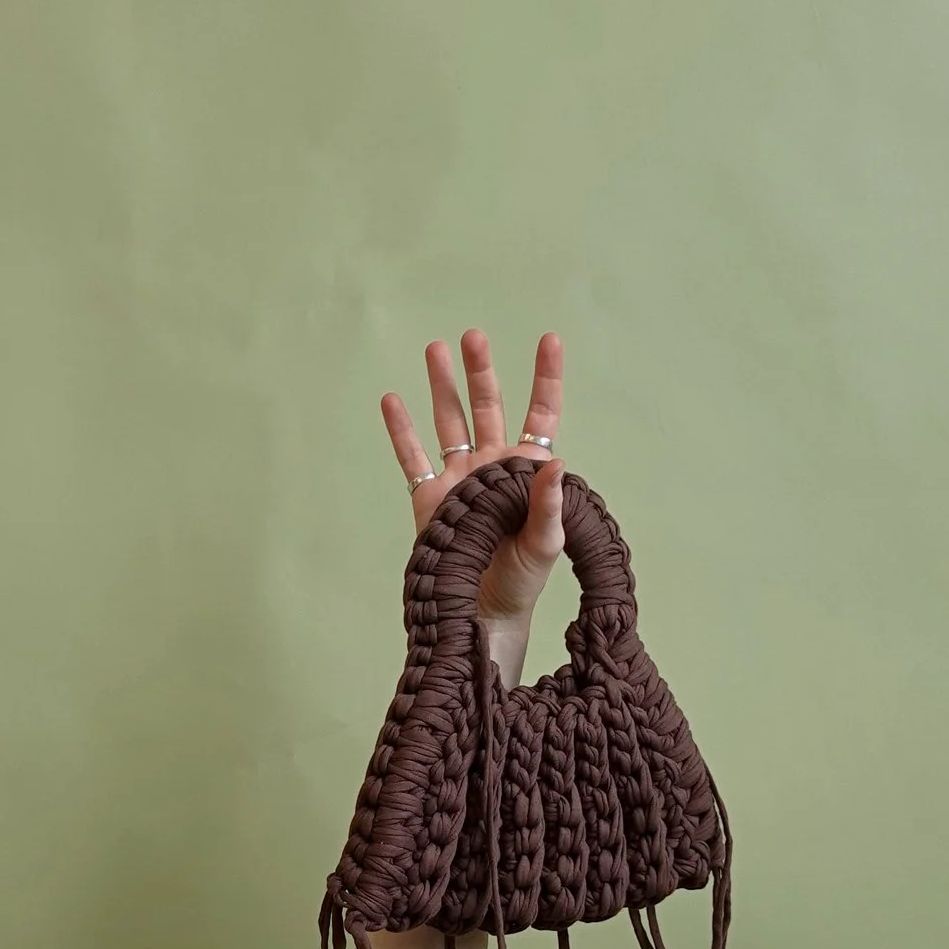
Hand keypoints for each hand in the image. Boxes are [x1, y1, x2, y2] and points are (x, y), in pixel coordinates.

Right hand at [379, 329, 564, 683]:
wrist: (484, 612)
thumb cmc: (523, 581)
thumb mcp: (546, 544)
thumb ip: (548, 505)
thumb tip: (557, 463)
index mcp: (526, 470)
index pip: (540, 413)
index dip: (545, 377)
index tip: (549, 339)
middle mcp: (491, 466)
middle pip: (487, 405)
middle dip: (481, 371)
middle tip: (473, 336)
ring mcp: (459, 478)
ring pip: (449, 420)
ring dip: (442, 385)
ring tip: (435, 348)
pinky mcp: (430, 498)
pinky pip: (413, 457)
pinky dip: (401, 430)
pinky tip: (391, 399)